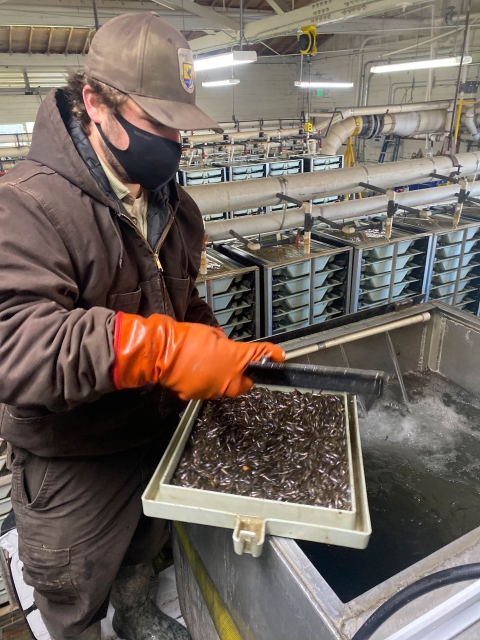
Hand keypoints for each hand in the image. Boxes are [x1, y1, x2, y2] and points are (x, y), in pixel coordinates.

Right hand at [113, 313, 284, 399]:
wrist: (161, 353)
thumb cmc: (185, 340)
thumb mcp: (211, 333)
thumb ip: (224, 343)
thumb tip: (226, 346)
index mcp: (236, 358)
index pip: (259, 355)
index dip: (271, 354)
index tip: (279, 356)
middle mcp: (228, 378)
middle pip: (245, 383)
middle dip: (243, 376)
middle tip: (235, 366)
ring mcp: (213, 390)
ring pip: (225, 388)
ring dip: (222, 379)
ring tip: (208, 366)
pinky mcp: (197, 396)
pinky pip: (207, 390)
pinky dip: (204, 383)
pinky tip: (196, 373)